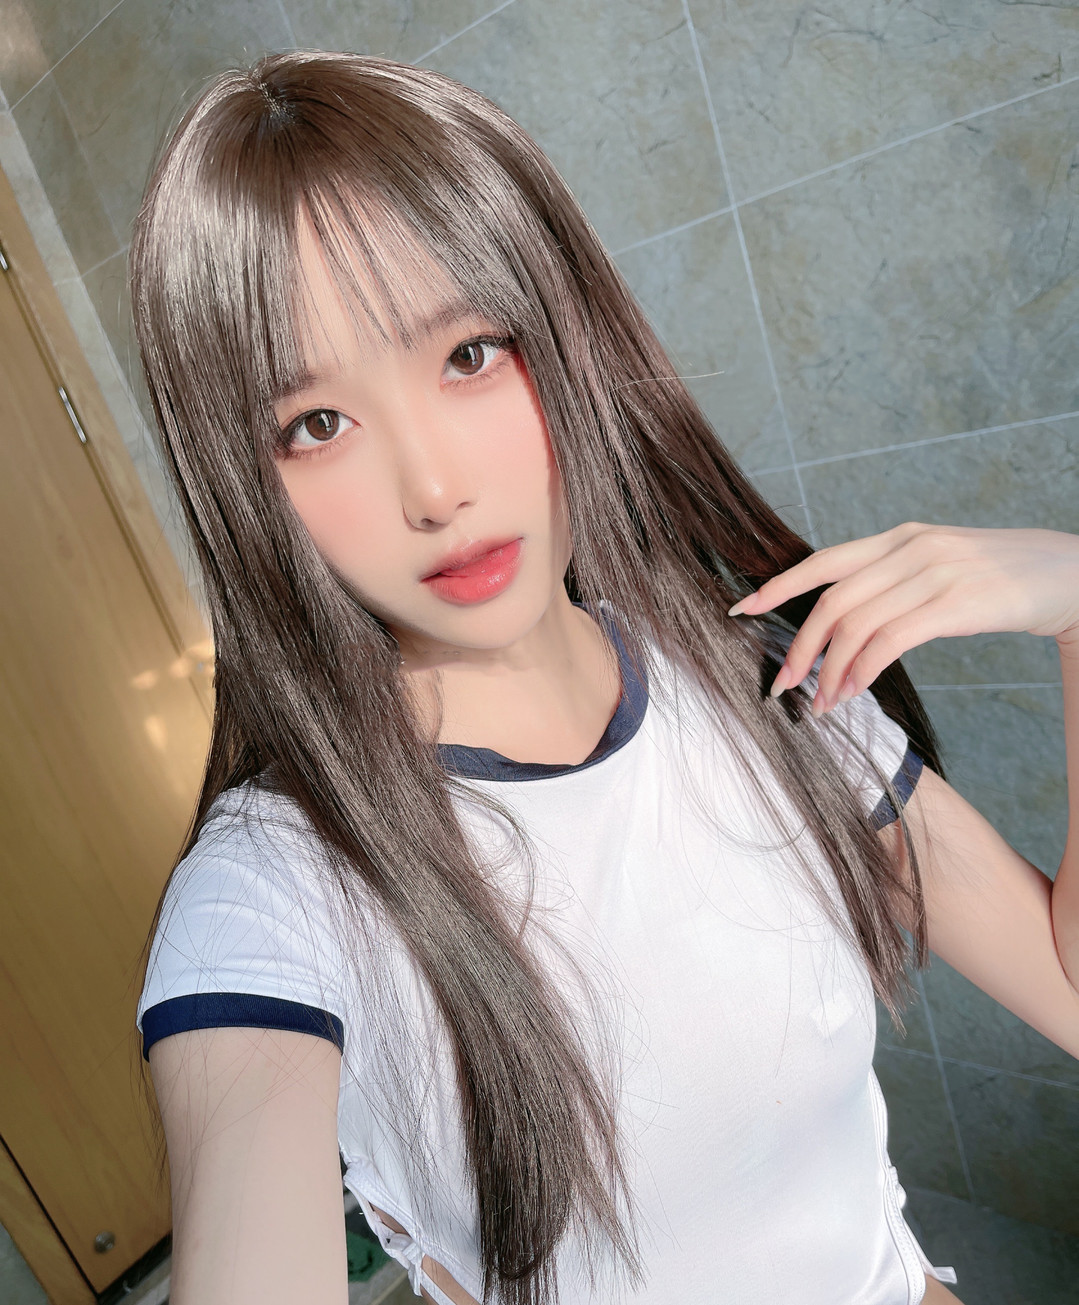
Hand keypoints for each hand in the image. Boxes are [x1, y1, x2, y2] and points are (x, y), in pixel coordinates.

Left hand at [727, 522, 1078, 716]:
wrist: (1066, 575)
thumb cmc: (997, 580)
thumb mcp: (937, 566)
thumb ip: (892, 582)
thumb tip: (843, 629)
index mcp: (898, 538)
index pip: (824, 560)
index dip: (778, 586)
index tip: (741, 609)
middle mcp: (909, 549)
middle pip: (832, 600)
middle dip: (799, 647)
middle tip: (782, 685)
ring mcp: (932, 573)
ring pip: (857, 625)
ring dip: (830, 670)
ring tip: (822, 703)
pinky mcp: (955, 604)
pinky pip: (891, 640)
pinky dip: (864, 670)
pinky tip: (855, 691)